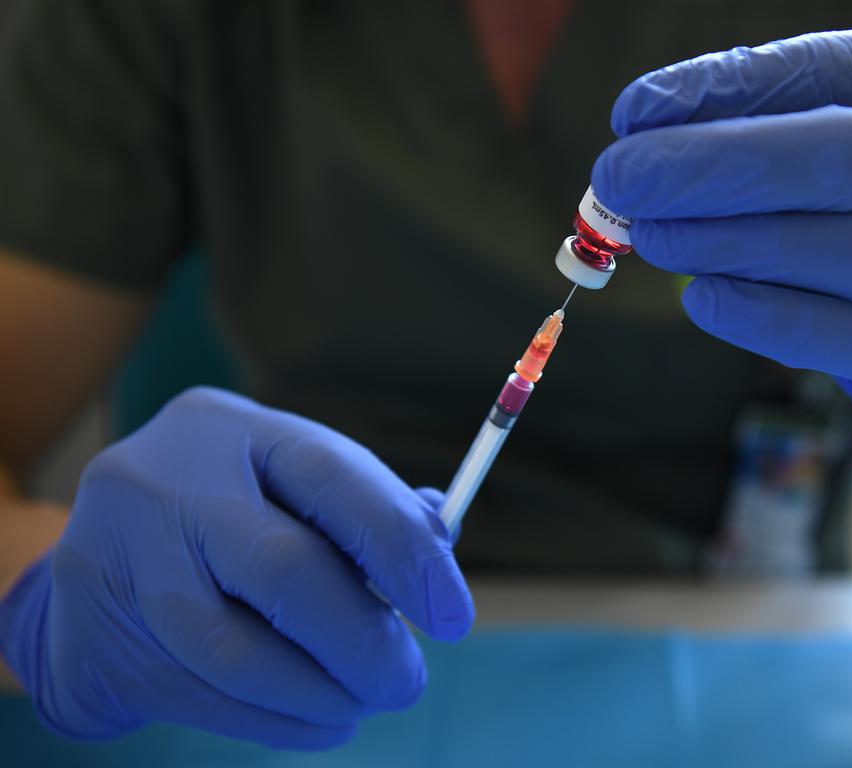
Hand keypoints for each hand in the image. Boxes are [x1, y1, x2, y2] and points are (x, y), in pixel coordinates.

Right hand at [0, 387, 472, 748]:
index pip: (333, 476)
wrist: (95, 565)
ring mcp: (116, 557)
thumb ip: (363, 513)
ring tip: (361, 703)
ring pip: (238, 653)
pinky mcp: (92, 636)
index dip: (404, 548)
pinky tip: (318, 720)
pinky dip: (279, 723)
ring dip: (321, 695)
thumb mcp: (286, 491)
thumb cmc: (228, 523)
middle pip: (285, 570)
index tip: (453, 616)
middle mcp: (167, 480)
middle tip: (406, 681)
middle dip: (364, 641)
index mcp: (233, 429)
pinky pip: (203, 699)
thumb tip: (439, 558)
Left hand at [593, 25, 851, 432]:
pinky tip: (704, 298)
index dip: (727, 93)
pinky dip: (772, 322)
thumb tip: (642, 117)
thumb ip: (763, 106)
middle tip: (622, 182)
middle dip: (717, 170)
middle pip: (851, 160)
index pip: (840, 71)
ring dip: (736, 248)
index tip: (633, 118)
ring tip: (655, 239)